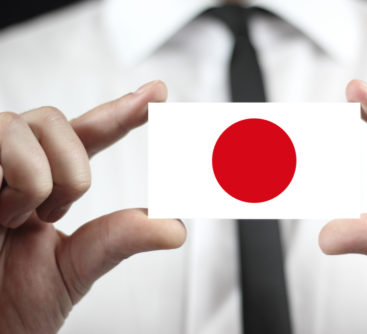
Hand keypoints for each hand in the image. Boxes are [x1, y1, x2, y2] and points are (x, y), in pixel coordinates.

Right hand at [0, 81, 185, 333]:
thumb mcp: (76, 267)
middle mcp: (12, 165)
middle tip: (53, 215)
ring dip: (39, 177)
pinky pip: (2, 136)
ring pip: (28, 122)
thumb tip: (176, 227)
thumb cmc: (10, 304)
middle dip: (71, 170)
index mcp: (44, 182)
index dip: (122, 110)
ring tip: (18, 218)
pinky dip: (21, 181)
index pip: (87, 134)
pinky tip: (0, 216)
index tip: (159, 93)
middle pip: (53, 119)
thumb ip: (120, 239)